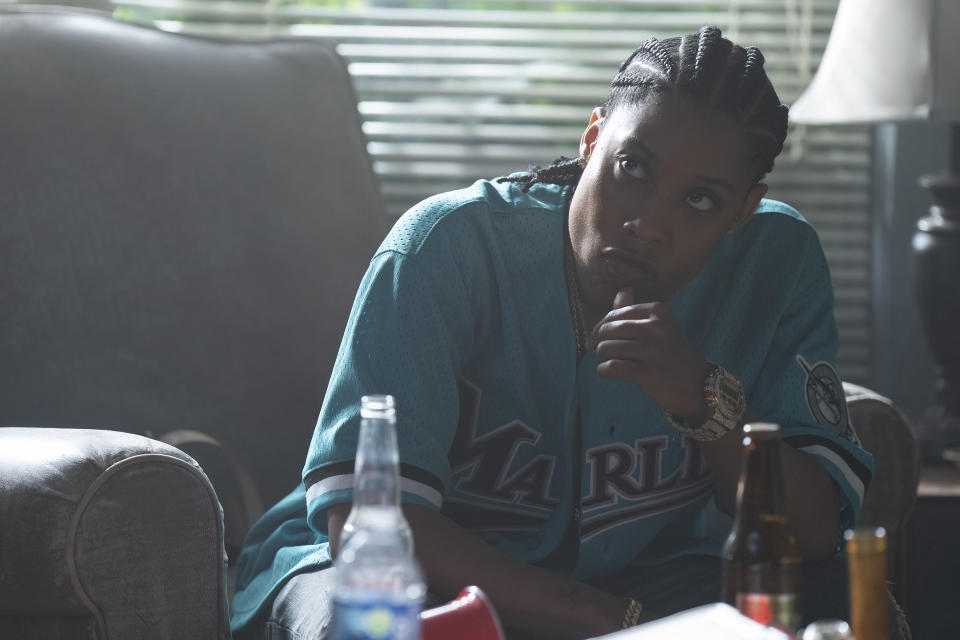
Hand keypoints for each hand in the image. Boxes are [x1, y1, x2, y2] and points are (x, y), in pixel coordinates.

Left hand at [589, 287, 709, 420]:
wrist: (697, 385)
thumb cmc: (672, 355)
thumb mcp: (660, 327)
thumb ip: (636, 311)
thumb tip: (622, 291)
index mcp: (657, 311)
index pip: (614, 314)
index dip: (599, 328)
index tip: (595, 339)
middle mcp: (656, 328)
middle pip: (608, 330)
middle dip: (598, 343)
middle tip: (600, 353)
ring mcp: (653, 351)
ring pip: (606, 348)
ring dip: (601, 359)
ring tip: (609, 364)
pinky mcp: (648, 374)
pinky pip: (612, 367)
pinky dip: (603, 371)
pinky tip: (608, 373)